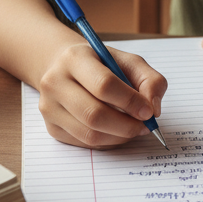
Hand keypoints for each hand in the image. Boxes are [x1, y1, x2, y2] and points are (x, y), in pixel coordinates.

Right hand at [37, 42, 167, 147]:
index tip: (149, 111)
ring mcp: (49, 107)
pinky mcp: (51, 127)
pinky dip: (107, 142)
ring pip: (89, 134)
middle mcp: (55, 82)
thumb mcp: (128, 61)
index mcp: (75, 58)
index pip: (104, 85)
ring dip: (119, 136)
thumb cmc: (101, 64)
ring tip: (135, 129)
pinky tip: (117, 131)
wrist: (65, 68)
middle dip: (127, 125)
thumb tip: (153, 109)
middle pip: (94, 114)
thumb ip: (149, 80)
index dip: (130, 101)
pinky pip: (84, 143)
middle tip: (146, 126)